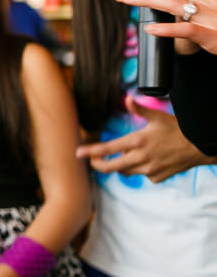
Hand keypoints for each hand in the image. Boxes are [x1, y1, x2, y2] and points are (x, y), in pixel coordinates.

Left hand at [76, 94, 212, 181]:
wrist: (199, 147)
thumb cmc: (177, 130)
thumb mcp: (158, 117)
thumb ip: (140, 109)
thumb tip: (127, 98)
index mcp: (137, 141)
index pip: (107, 149)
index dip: (91, 152)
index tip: (77, 153)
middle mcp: (141, 157)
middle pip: (111, 167)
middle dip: (98, 164)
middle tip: (93, 160)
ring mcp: (149, 170)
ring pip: (125, 171)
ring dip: (121, 164)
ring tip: (126, 154)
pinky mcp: (156, 177)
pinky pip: (141, 174)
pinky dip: (140, 168)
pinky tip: (149, 159)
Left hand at [115, 0, 216, 54]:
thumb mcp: (212, 12)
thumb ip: (192, 7)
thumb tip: (166, 9)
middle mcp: (208, 0)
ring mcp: (210, 17)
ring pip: (174, 2)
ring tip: (125, 0)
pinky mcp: (212, 35)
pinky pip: (187, 30)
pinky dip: (167, 29)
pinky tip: (149, 29)